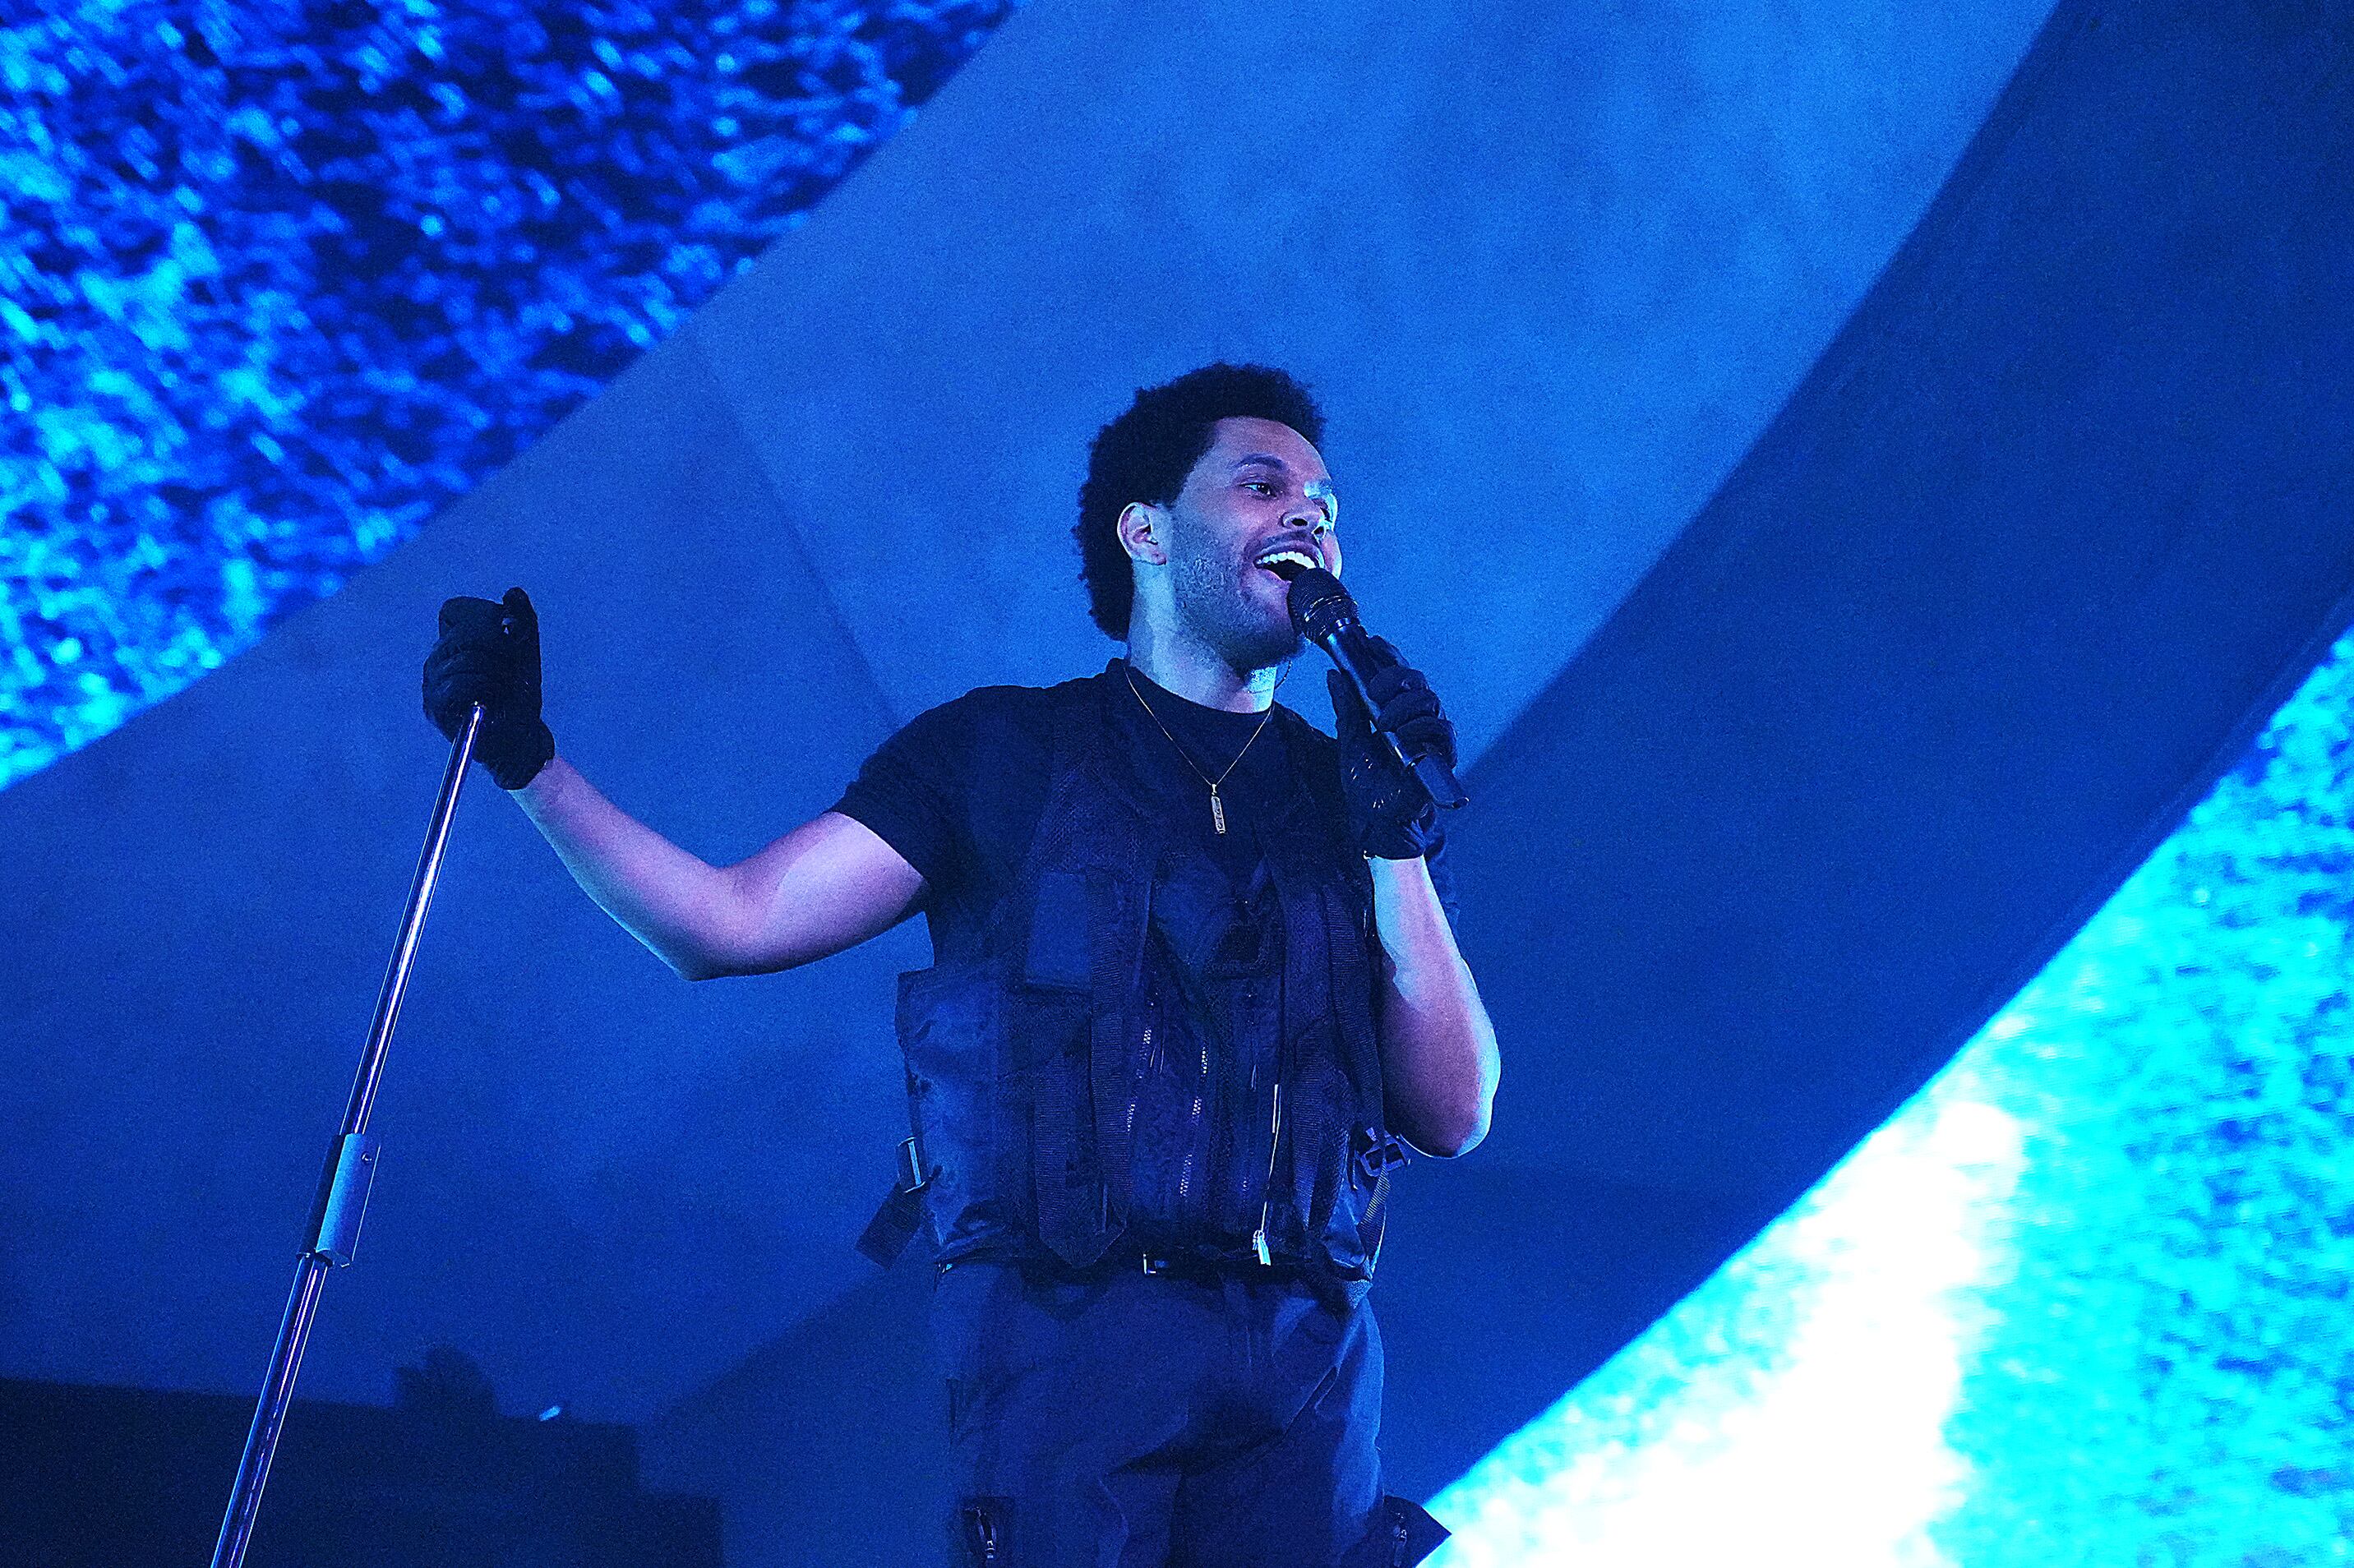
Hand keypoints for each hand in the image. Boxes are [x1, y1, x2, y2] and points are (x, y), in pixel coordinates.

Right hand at [421, 586, 554, 789]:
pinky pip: (460, 684)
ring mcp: (432, 682)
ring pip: (466, 658)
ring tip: (504, 691)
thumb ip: (522, 622)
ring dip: (498, 673)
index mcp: (452, 641)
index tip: (510, 639)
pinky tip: (492, 701)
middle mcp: (436, 658)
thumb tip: (514, 593)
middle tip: (513, 671)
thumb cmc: (519, 695)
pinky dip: (485, 689)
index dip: (486, 620)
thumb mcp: (525, 655)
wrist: (520, 740)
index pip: (455, 610)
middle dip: (500, 648)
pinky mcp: (435, 706)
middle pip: (464, 632)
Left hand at [1328, 642, 1454, 859]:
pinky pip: (1440, 726)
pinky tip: (1402, 737)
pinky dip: (1420, 727)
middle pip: (1416, 679)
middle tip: (1373, 689)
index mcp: (1395, 711)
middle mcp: (1416, 718)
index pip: (1397, 673)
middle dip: (1393, 676)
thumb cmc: (1365, 784)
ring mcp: (1430, 734)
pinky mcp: (1442, 753)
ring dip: (1403, 705)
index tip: (1370, 641)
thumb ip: (1346, 707)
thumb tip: (1333, 674)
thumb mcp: (1349, 739)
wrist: (1374, 819)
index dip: (1387, 654)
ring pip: (1429, 698)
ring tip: (1383, 723)